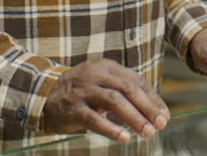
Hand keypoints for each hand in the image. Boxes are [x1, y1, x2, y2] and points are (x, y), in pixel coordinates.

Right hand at [41, 58, 168, 142]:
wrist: (42, 94)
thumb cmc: (80, 92)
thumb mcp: (101, 83)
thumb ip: (123, 92)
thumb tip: (153, 110)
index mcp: (107, 67)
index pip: (137, 81)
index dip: (153, 99)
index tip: (164, 115)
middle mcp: (97, 75)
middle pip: (128, 89)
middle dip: (147, 107)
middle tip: (161, 124)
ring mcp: (84, 91)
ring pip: (114, 101)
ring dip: (134, 118)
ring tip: (148, 132)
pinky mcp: (73, 108)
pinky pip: (94, 119)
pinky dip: (111, 128)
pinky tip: (124, 138)